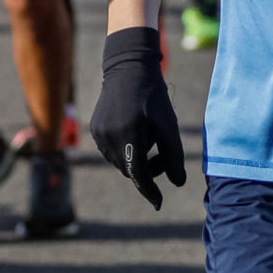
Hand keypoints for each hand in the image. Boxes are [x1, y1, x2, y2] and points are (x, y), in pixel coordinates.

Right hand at [90, 27, 186, 208]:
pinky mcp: (95, 130)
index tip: (159, 204)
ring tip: (148, 138)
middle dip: (147, 170)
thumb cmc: (153, 96)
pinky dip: (125, 150)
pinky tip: (134, 132)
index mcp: (129, 135)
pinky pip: (111, 151)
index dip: (150, 191)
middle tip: (162, 155)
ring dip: (135, 160)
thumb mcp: (168, 123)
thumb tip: (178, 183)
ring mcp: (99, 134)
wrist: (127, 68)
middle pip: (130, 170)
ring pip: (120, 162)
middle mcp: (110, 137)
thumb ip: (174, 154)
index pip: (139, 175)